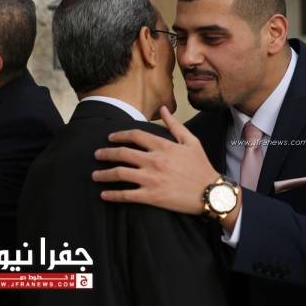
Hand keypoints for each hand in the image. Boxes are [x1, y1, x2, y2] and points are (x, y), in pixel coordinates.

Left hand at [92, 106, 219, 214]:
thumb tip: (164, 109)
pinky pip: (126, 195)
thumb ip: (174, 125)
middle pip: (122, 153)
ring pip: (120, 174)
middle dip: (106, 153)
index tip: (110, 137)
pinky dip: (113, 195)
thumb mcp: (191, 141)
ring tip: (95, 175)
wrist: (211, 192)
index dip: (120, 135)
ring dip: (104, 174)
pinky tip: (104, 195)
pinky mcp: (151, 196)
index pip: (135, 136)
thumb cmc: (202, 166)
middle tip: (97, 155)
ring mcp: (151, 179)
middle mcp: (154, 160)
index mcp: (163, 146)